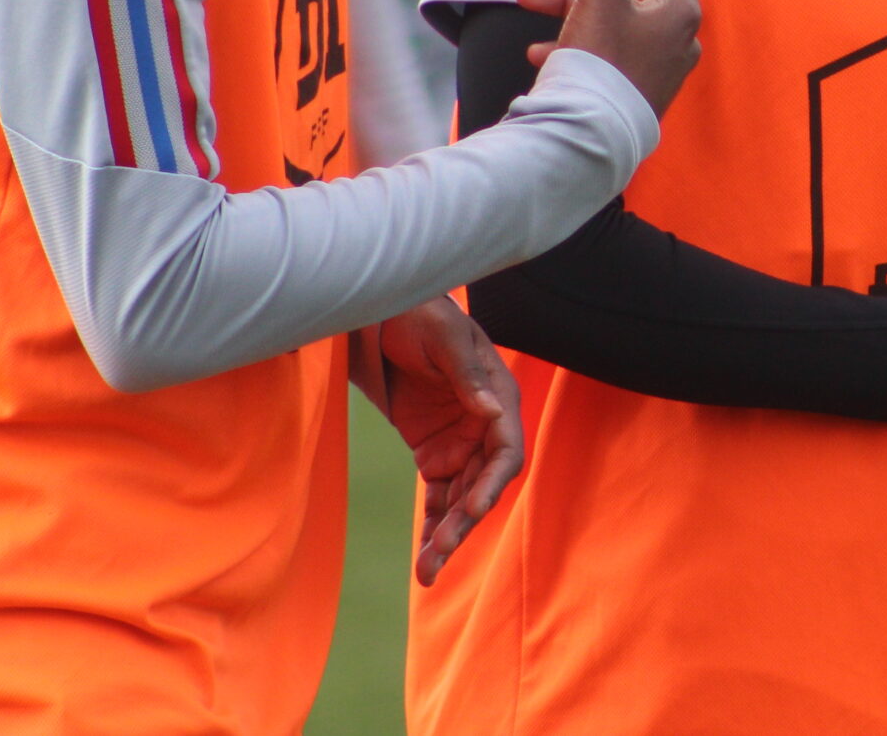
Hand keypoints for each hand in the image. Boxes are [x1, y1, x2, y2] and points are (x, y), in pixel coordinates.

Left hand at [375, 298, 522, 586]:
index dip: (493, 482)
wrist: (380, 315)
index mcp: (497, 397)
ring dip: (447, 535)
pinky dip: (431, 527)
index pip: (506, 450)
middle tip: (439, 553)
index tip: (472, 508)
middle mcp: (484, 427)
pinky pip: (437, 498)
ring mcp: (459, 444)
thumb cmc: (419, 314)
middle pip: (482, 485)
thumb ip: (467, 373)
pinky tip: (425, 560)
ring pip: (459, 500)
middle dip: (464, 522)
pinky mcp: (433, 455)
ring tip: (427, 572)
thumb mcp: (444, 336)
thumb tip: (493, 410)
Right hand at [512, 0, 703, 116]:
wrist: (586, 143)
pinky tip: (539, 54)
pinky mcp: (634, 88)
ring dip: (570, 3)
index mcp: (678, 8)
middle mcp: (676, 36)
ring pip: (613, 15)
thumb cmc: (599, 62)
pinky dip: (575, 43)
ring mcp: (658, 65)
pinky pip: (606, 52)